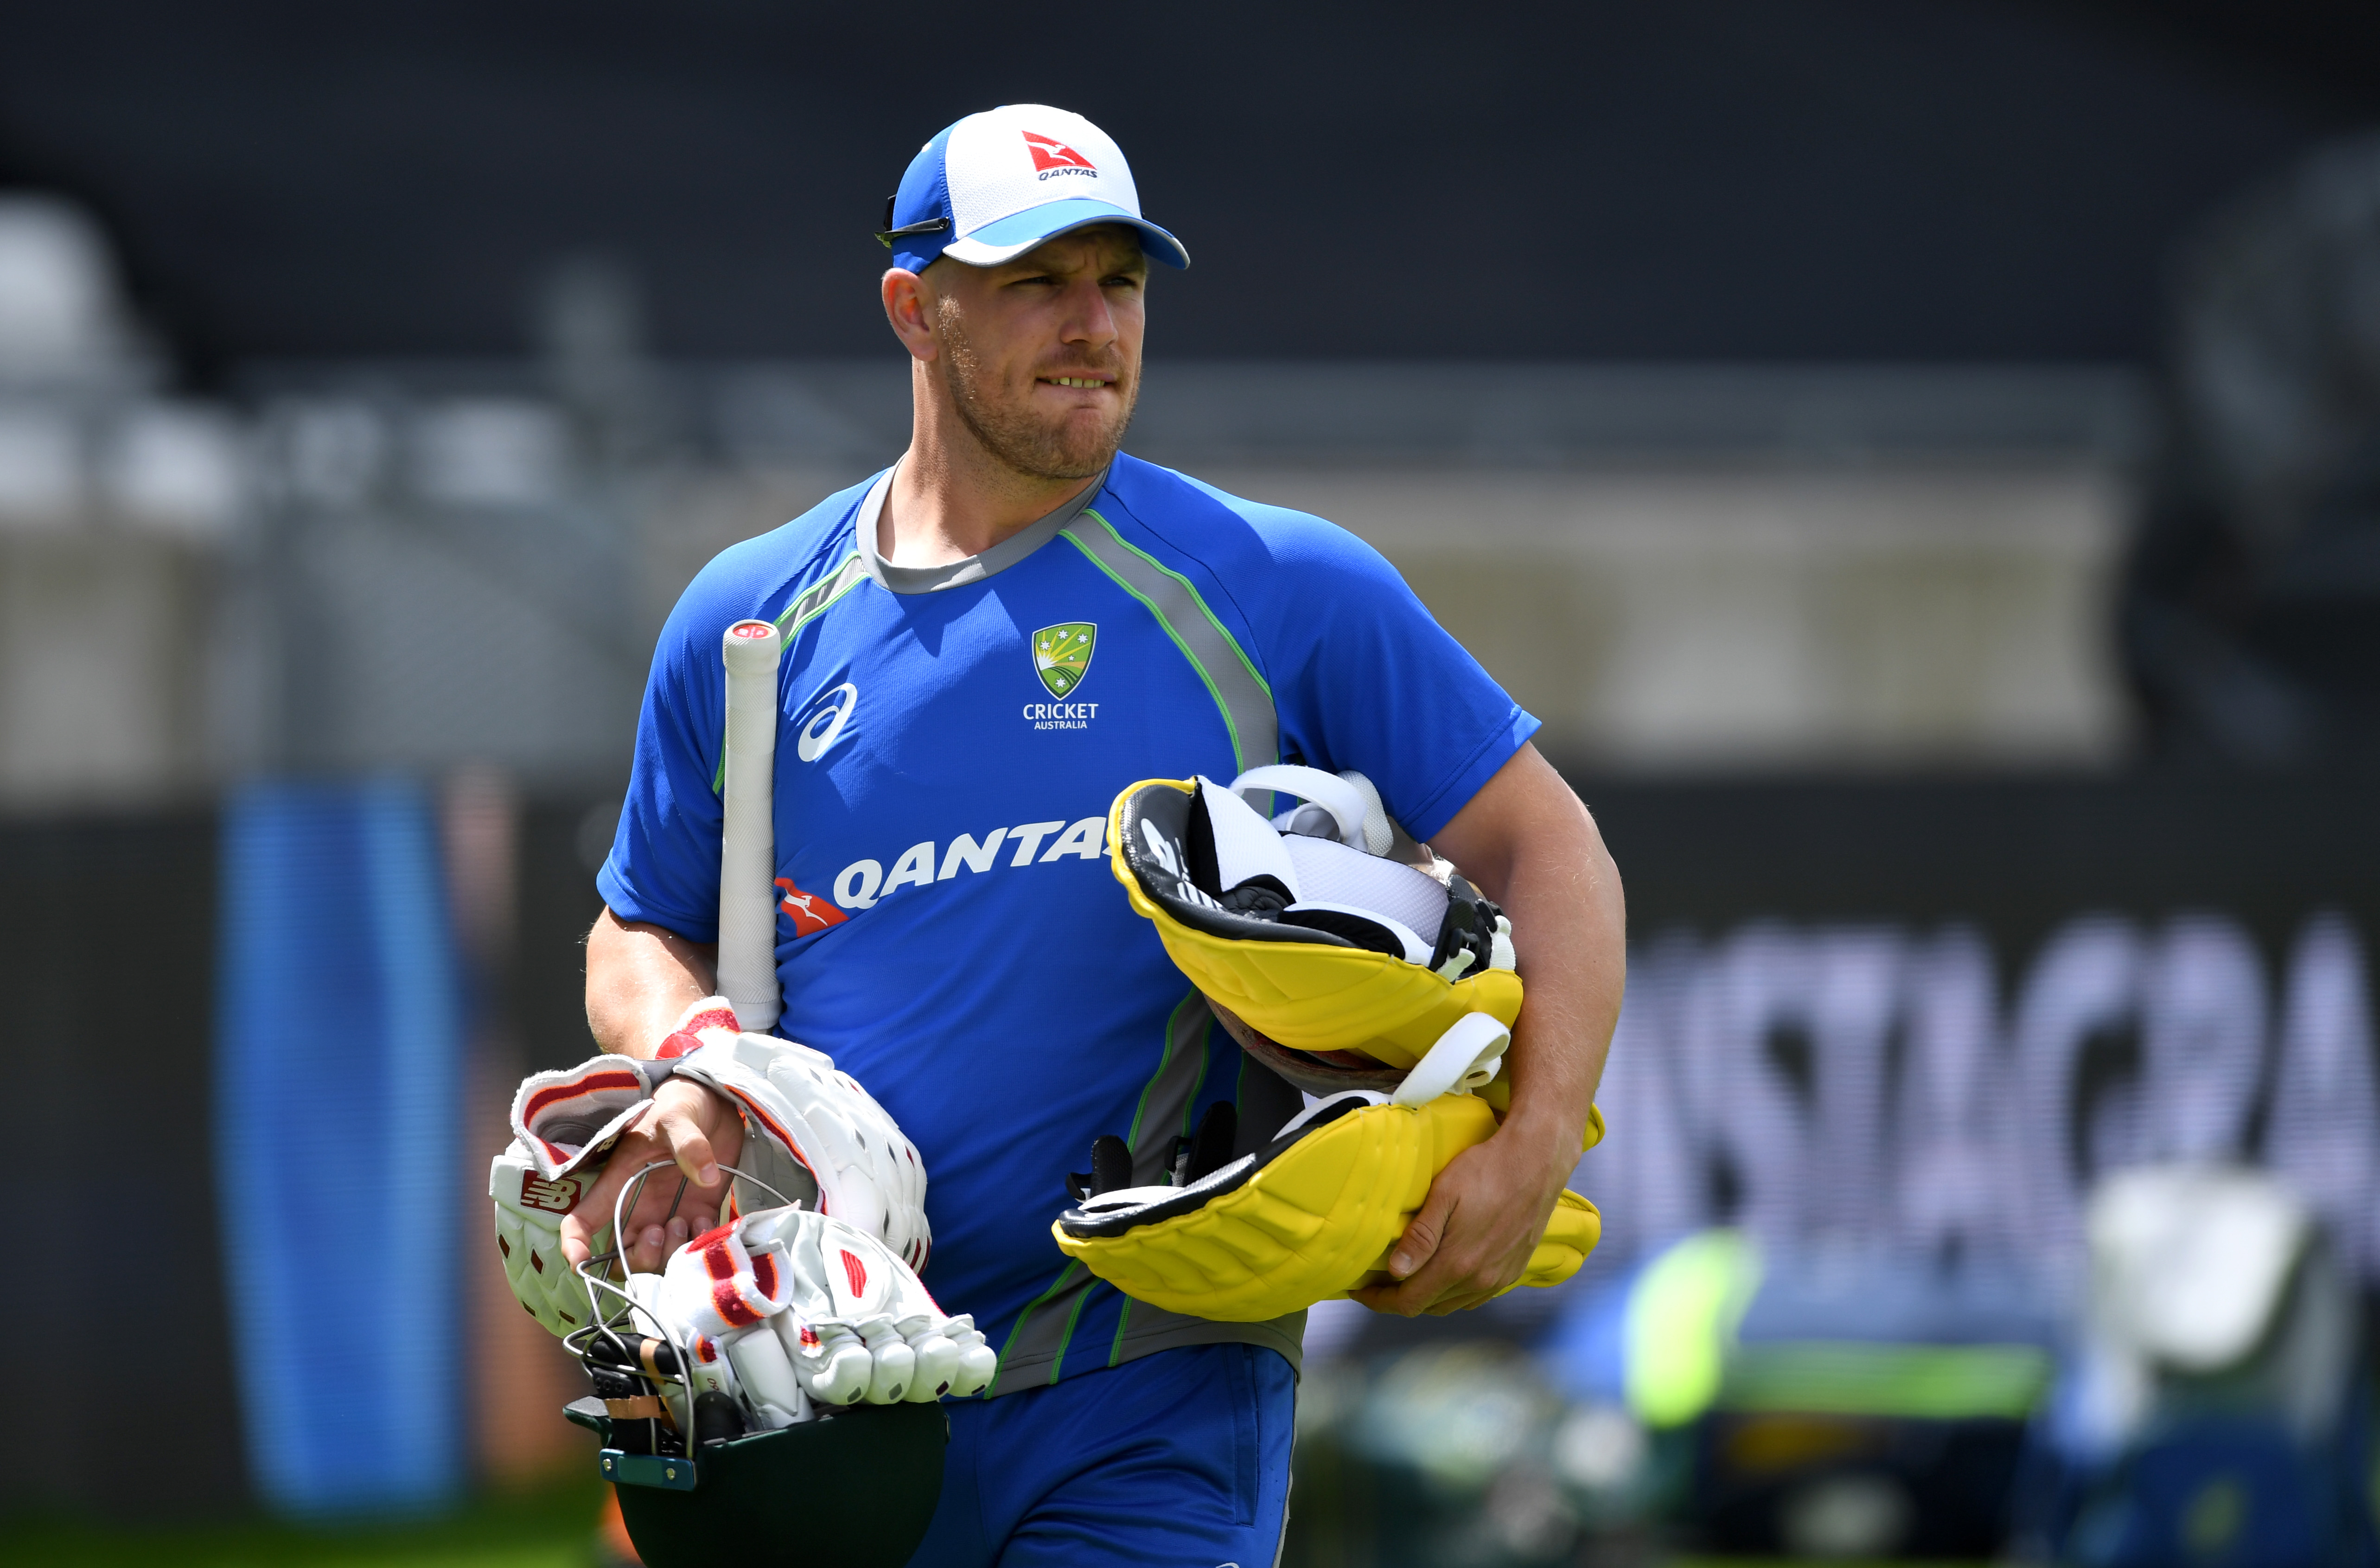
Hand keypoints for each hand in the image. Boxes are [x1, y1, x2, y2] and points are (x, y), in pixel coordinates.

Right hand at [560, 1079, 746, 1273]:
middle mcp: (639, 1207)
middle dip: (639, 1259)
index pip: (581, 1222)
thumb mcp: (677, 1117)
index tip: (580, 1264)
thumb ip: (688, 1144)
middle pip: (623, 1257)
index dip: (574, 1248)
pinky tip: (708, 1222)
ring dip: (670, 1253)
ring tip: (687, 1221)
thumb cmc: (681, 1105)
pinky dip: (700, 1244)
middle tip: (661, 1229)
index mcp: (618, 1184)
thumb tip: (706, 1177)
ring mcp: (668, 1214)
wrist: (714, 1102)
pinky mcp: (698, 1214)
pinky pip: (693, 1247)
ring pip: (657, 1260)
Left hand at [1350, 1115, 1573, 1316]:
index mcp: (1457, 1263)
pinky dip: (1454, 1292)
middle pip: (1428, 1306)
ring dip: (1427, 1296)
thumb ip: (1420, 1236)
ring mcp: (1499, 1278)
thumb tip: (1396, 1271)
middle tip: (1379, 1281)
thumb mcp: (1445, 1195)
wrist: (1537, 1161)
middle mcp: (1480, 1279)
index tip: (1361, 1290)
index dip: (1380, 1301)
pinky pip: (1475, 1296)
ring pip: (1452, 1303)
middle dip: (1399, 1298)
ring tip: (1409, 1276)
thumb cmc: (1487, 1170)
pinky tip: (1445, 1273)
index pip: (1409, 1302)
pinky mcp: (1514, 1270)